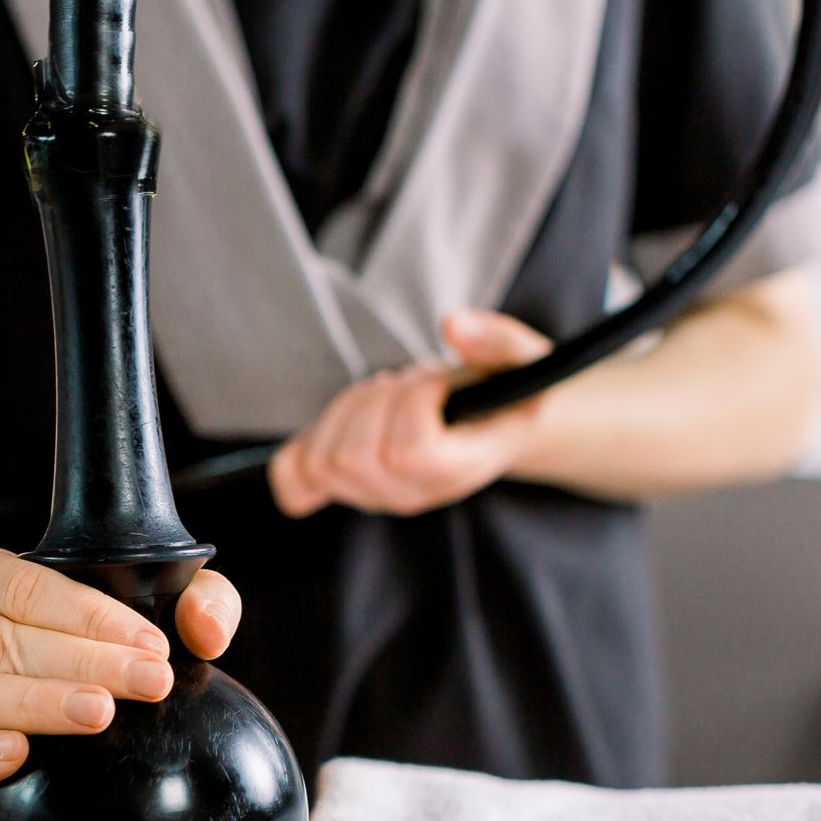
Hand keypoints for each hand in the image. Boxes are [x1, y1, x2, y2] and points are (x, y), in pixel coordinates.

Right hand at [0, 550, 242, 811]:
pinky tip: (16, 754)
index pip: (25, 586)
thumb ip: (186, 599)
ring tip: (96, 714)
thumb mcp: (118, 611)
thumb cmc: (53, 649)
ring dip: (37, 704)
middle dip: (83, 662)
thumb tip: (205, 627)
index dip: (89, 614)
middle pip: (3, 640)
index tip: (152, 642)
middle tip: (146, 683)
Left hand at [268, 310, 553, 517]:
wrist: (504, 424)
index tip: (436, 382)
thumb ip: (498, 341)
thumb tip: (452, 326)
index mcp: (460, 471)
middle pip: (355, 456)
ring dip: (347, 409)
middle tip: (407, 383)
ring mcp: (376, 495)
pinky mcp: (346, 486)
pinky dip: (300, 447)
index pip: (410, 454)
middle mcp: (414, 493)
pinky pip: (294, 481)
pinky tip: (336, 423)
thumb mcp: (526, 360)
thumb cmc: (514, 391)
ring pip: (323, 460)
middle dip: (375, 400)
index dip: (413, 404)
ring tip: (385, 395)